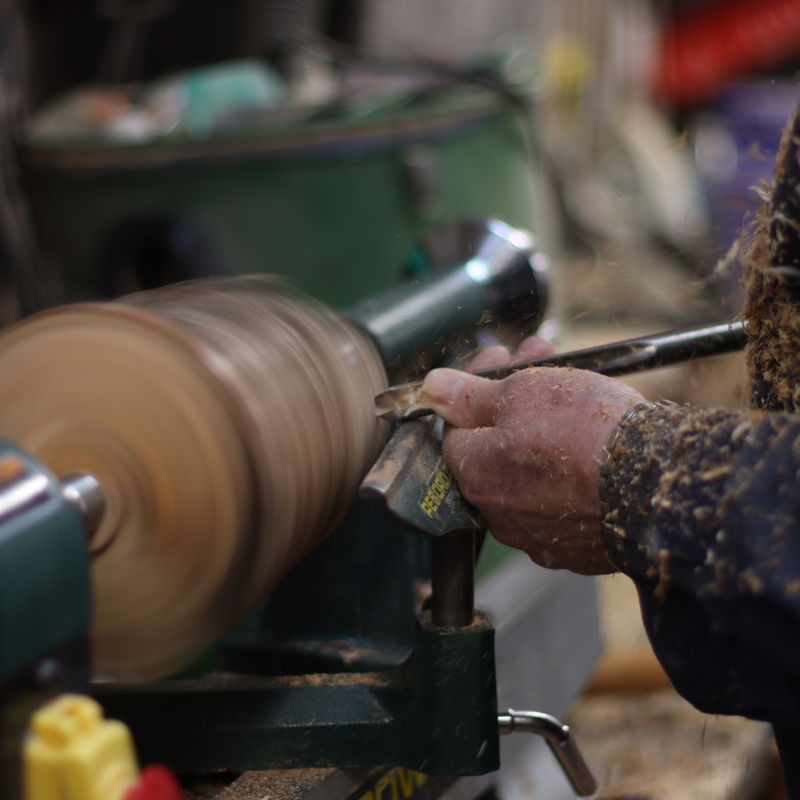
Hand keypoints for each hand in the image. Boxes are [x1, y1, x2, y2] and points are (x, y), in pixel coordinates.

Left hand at [421, 341, 643, 573]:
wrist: (658, 484)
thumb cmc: (587, 432)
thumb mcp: (521, 393)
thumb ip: (469, 396)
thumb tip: (431, 389)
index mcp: (476, 474)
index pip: (457, 430)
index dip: (478, 390)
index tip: (502, 361)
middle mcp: (498, 514)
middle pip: (493, 450)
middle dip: (511, 401)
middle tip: (540, 362)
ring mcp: (537, 536)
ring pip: (527, 476)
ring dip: (540, 435)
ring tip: (574, 395)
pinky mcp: (576, 550)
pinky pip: (560, 504)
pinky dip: (568, 473)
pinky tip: (590, 445)